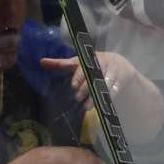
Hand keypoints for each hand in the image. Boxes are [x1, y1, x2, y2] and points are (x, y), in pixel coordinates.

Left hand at [41, 52, 163, 142]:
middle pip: (93, 76)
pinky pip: (114, 90)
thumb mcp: (78, 63)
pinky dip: (107, 98)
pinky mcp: (122, 79)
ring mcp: (114, 70)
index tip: (74, 86)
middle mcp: (103, 62)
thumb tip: (41, 62)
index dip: (79, 76)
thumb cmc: (93, 65)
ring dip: (95, 96)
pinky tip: (101, 104)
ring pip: (103, 85)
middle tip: (78, 98)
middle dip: (85, 89)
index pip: (84, 66)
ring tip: (87, 106)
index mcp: (90, 57)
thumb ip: (61, 64)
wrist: (119, 65)